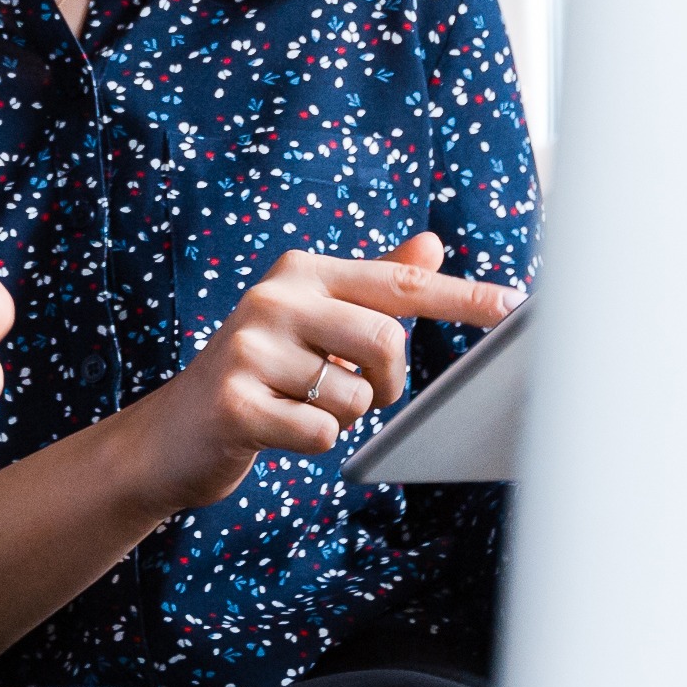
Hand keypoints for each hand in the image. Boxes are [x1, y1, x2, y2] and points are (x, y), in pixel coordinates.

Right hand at [101, 234, 519, 515]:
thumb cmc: (258, 375)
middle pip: (386, 343)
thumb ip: (371, 285)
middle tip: (355, 392)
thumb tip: (432, 245)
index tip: (515, 306)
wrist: (171, 434)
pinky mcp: (235, 402)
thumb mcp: (312, 322)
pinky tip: (275, 429)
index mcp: (301, 273)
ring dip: (343, 416)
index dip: (462, 297)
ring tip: (299, 406)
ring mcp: (249, 348)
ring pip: (356, 397)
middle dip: (385, 383)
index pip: (398, 284)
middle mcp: (274, 298)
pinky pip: (321, 432)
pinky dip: (312, 441)